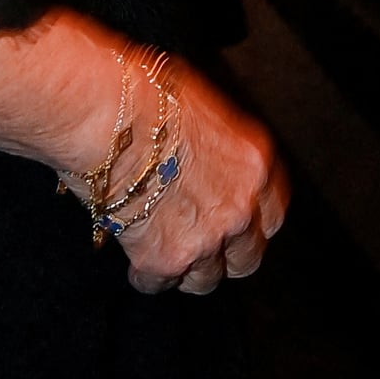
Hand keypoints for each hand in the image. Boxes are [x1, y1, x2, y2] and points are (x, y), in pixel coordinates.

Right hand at [0, 14, 287, 291]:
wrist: (107, 114)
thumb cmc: (144, 93)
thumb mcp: (202, 108)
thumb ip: (216, 145)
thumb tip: (200, 153)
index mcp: (256, 163)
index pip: (272, 214)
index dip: (250, 224)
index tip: (233, 225)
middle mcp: (242, 205)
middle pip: (248, 256)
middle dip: (225, 255)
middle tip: (198, 243)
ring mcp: (208, 237)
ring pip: (207, 280)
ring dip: (186, 270)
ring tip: (163, 252)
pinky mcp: (167, 259)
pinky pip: (158, 285)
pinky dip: (145, 276)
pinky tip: (132, 257)